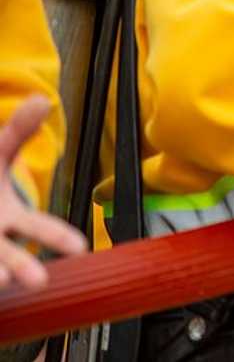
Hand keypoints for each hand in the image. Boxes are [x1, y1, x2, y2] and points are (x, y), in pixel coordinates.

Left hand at [0, 96, 86, 289]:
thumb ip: (20, 131)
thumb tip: (44, 99)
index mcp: (12, 214)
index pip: (40, 225)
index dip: (58, 237)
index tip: (79, 248)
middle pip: (12, 255)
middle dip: (24, 267)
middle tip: (38, 281)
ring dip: (0, 273)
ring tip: (4, 280)